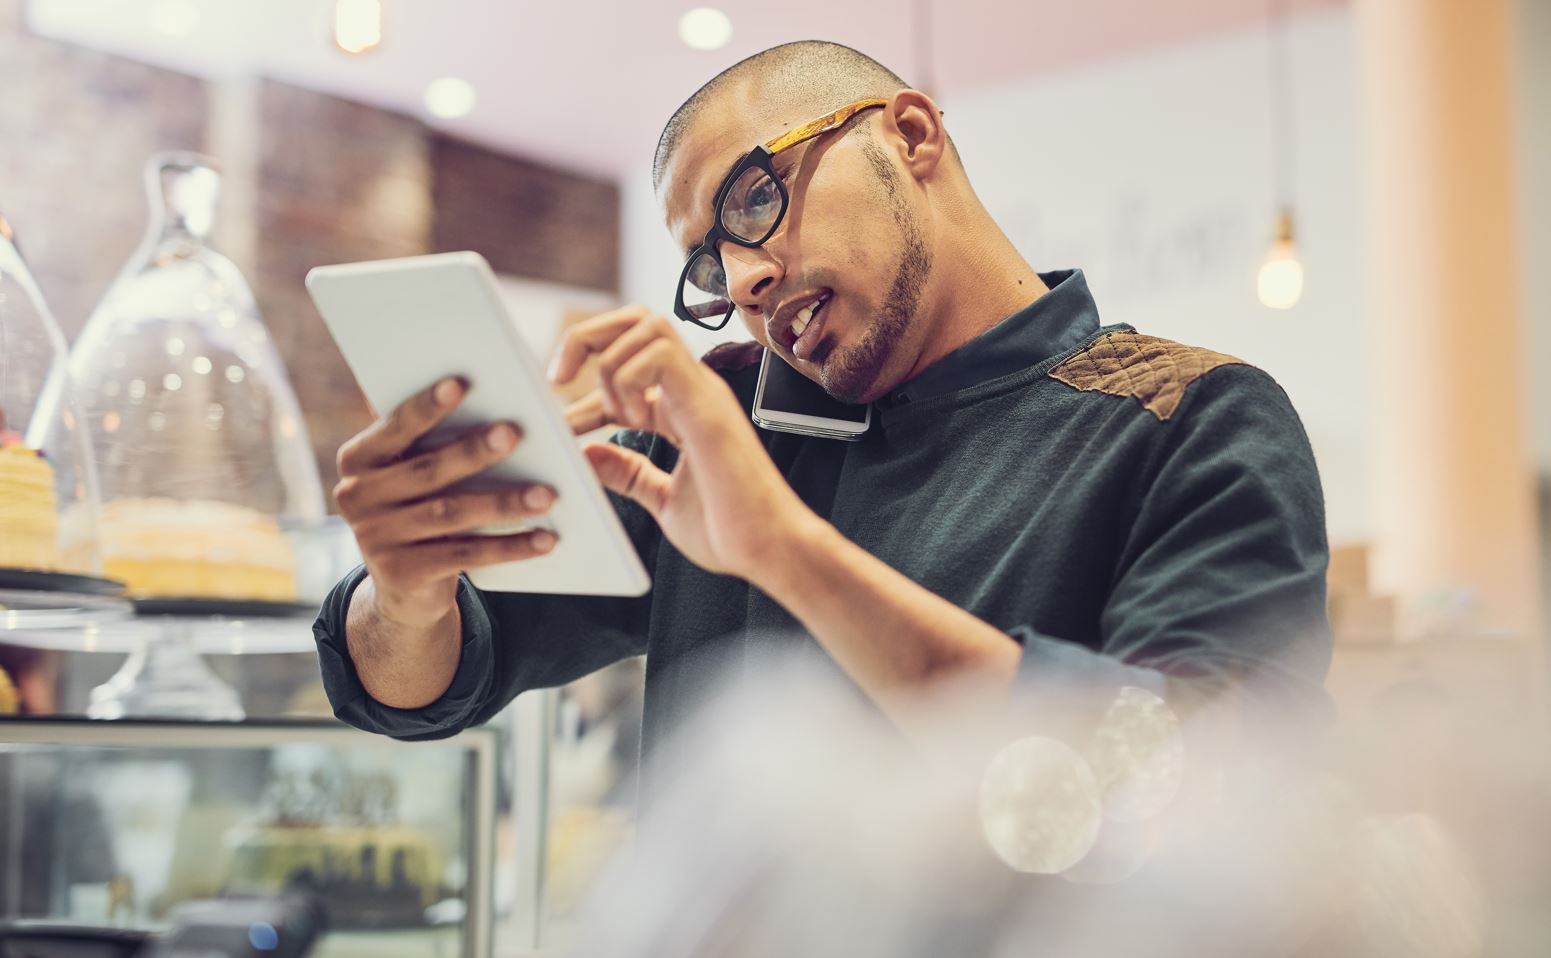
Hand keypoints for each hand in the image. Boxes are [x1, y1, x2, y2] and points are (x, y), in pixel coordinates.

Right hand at [333, 378, 559, 627]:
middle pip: (427, 471)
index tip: (459, 384)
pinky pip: (465, 555)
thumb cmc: (422, 507)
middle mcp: (356, 496)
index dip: (427, 407)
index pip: (394, 427)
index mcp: (359, 460)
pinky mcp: (401, 574)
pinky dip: (510, 546)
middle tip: (513, 433)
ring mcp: (374, 538)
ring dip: (503, 503)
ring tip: (546, 495)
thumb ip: (437, 444)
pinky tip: (544, 539)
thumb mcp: (415, 476)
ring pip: (450, 514)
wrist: (402, 587)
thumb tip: (505, 413)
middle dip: (473, 452)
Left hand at [550, 306, 814, 579]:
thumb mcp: (663, 500)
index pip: (626, 369)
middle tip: (558, 380)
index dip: (583, 394)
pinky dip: (630, 380)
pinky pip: (659, 354)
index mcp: (683, 410)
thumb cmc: (730, 531)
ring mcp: (703, 392)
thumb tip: (589, 453)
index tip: (560, 426)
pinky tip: (634, 421)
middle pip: (637, 321)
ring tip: (614, 414)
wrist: (770, 550)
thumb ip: (629, 475)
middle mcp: (693, 391)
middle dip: (588, 339)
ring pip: (646, 325)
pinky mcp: (706, 405)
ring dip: (610, 363)